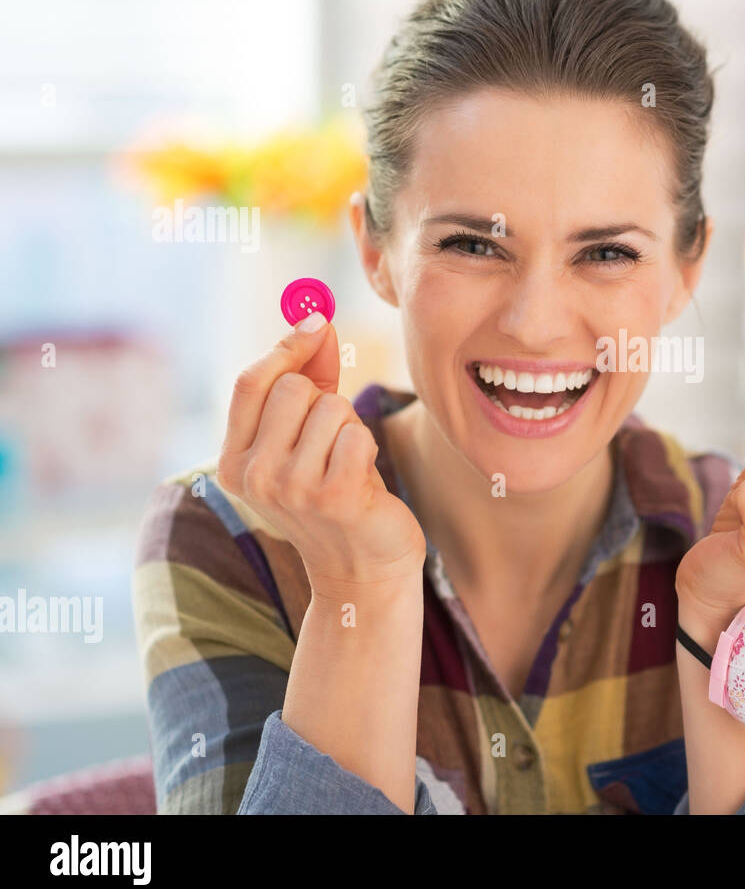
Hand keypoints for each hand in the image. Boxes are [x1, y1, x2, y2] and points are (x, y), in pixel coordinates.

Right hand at [215, 315, 426, 591]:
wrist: (364, 568)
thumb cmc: (336, 491)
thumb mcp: (309, 437)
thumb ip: (309, 378)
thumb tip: (317, 320)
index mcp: (233, 462)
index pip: (250, 383)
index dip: (286, 347)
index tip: (317, 323)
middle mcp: (254, 476)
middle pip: (293, 388)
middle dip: (326, 400)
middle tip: (333, 441)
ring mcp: (291, 489)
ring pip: (331, 408)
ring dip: (350, 429)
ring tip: (347, 466)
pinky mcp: (333, 496)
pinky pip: (357, 434)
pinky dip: (367, 448)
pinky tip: (361, 481)